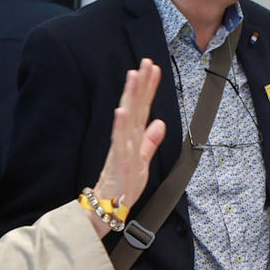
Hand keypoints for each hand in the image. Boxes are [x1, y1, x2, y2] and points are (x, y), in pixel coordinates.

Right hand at [86, 61, 167, 237]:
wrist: (109, 207)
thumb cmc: (123, 185)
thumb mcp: (143, 160)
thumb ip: (150, 141)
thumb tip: (160, 123)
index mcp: (133, 136)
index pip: (142, 107)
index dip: (149, 88)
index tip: (154, 68)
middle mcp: (126, 137)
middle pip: (135, 105)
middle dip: (140, 83)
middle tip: (145, 62)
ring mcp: (121, 147)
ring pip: (127, 117)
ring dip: (130, 97)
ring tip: (133, 77)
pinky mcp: (119, 160)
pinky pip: (119, 140)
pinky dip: (120, 125)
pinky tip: (121, 111)